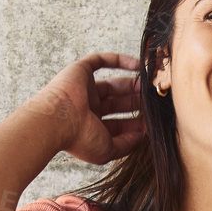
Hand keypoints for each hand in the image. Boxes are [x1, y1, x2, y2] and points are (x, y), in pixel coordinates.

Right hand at [29, 52, 145, 164]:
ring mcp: (85, 90)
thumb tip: (142, 134)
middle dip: (137, 103)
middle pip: (119, 104)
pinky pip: (101, 61)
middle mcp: (88, 109)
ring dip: (133, 84)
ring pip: (114, 84)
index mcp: (92, 128)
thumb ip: (126, 144)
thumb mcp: (108, 149)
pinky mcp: (81, 71)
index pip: (118, 124)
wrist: (57, 120)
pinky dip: (120, 60)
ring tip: (150, 86)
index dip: (136, 123)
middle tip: (154, 101)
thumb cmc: (79, 138)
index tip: (153, 122)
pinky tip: (138, 65)